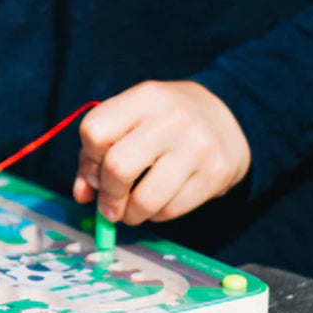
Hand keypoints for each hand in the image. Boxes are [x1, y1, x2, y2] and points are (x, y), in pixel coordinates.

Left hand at [73, 80, 250, 225]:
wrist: (230, 115)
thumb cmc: (166, 121)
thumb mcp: (133, 118)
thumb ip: (98, 152)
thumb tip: (82, 194)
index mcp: (145, 97)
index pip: (94, 132)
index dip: (88, 160)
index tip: (95, 172)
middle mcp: (172, 119)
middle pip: (118, 167)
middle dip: (108, 196)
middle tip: (110, 206)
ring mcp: (197, 146)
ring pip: (145, 199)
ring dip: (131, 214)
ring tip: (132, 210)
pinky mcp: (216, 174)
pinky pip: (171, 211)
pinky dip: (156, 215)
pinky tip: (159, 203)